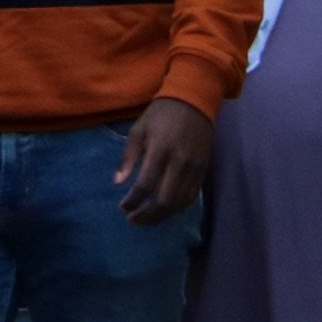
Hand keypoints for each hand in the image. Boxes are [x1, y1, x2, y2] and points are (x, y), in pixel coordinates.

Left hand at [115, 94, 210, 225]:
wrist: (194, 101)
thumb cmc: (161, 114)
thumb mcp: (138, 129)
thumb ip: (128, 157)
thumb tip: (118, 182)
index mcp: (160, 150)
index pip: (146, 184)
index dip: (133, 201)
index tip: (123, 207)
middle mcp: (180, 162)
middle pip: (165, 200)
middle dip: (147, 215)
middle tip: (133, 220)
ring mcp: (194, 168)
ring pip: (180, 203)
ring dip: (162, 216)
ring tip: (147, 219)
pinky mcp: (204, 170)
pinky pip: (192, 196)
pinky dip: (177, 207)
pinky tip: (165, 210)